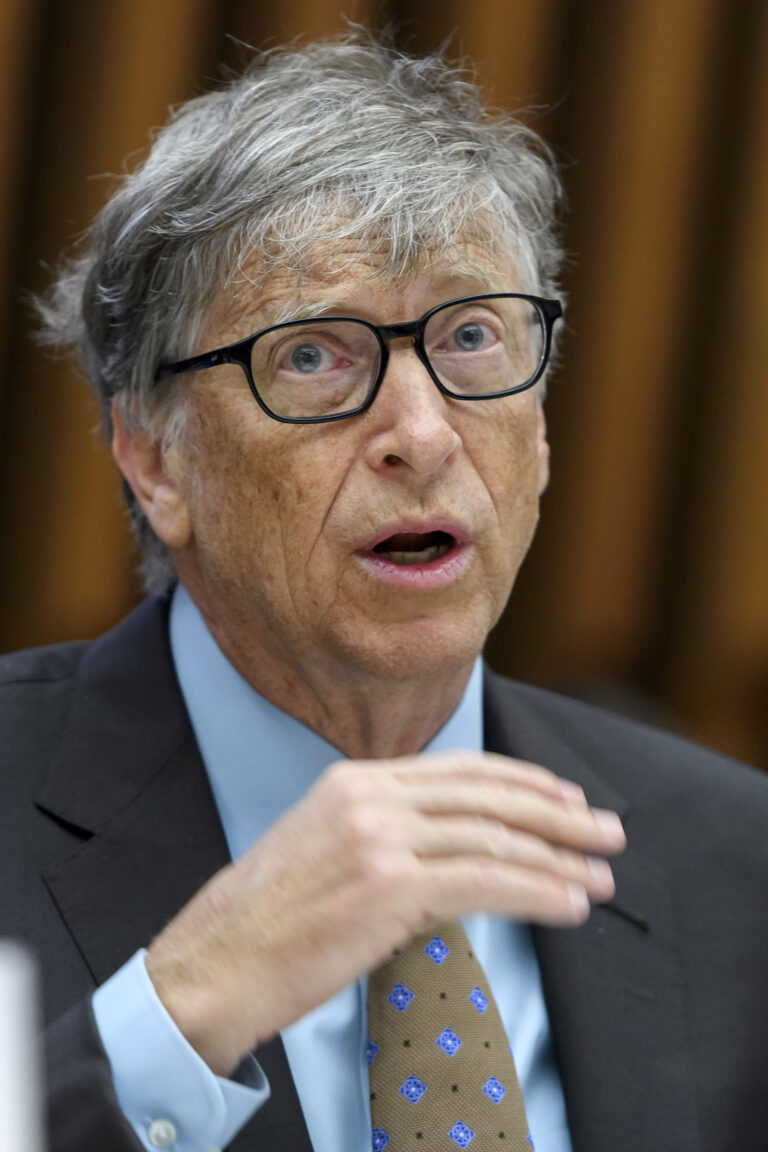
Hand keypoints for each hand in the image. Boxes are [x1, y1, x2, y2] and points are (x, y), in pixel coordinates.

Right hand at [145, 752, 624, 1074]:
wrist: (215, 964)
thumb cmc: (269, 921)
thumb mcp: (324, 849)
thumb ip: (388, 834)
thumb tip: (460, 853)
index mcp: (353, 780)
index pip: (459, 769)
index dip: (522, 781)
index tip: (565, 797)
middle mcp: (368, 796)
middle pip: (487, 796)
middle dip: (557, 814)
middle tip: (607, 831)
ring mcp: (378, 837)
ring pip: (493, 837)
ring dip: (559, 858)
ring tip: (600, 877)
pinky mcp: (389, 885)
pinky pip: (485, 882)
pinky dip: (537, 892)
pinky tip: (569, 904)